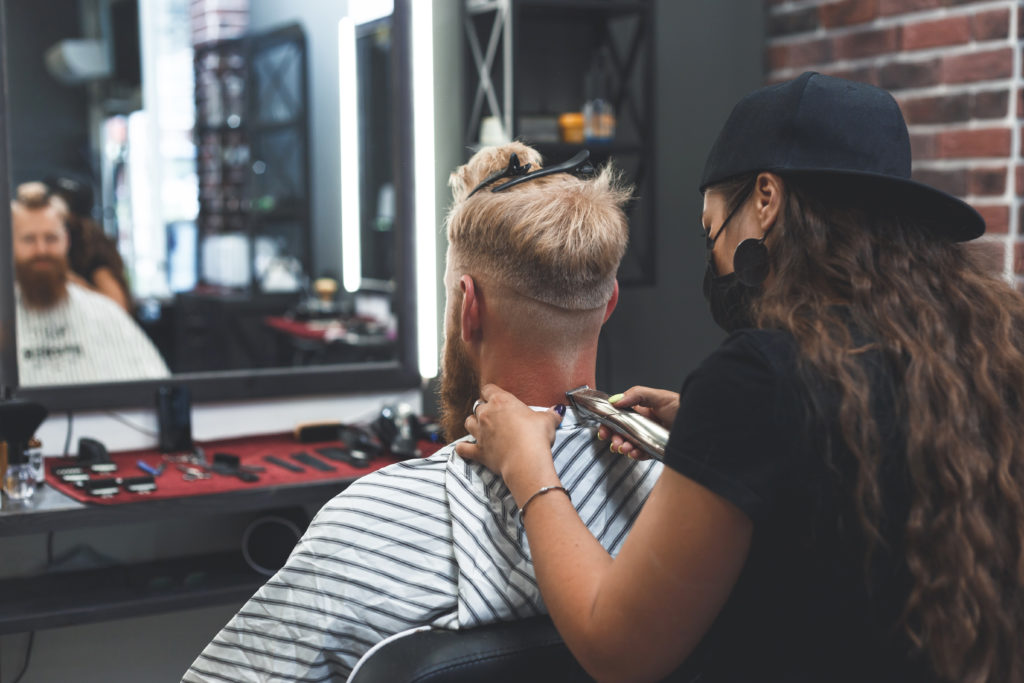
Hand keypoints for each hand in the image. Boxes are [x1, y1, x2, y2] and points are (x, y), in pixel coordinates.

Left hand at [455, 383, 563, 500]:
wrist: (526, 460)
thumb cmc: (536, 436)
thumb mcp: (547, 421)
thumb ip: (550, 414)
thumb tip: (557, 412)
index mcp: (501, 401)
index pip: (488, 389)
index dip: (492, 393)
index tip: (497, 397)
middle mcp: (486, 414)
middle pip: (478, 405)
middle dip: (485, 409)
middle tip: (495, 416)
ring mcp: (480, 433)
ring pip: (468, 422)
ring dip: (473, 424)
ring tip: (480, 428)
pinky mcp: (478, 451)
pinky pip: (463, 448)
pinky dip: (462, 449)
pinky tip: (463, 449)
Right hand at [598, 386, 678, 459]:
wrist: (702, 424)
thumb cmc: (683, 407)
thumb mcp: (659, 396)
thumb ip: (637, 395)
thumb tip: (615, 401)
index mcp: (641, 410)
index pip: (619, 416)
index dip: (609, 423)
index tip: (604, 429)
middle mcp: (643, 425)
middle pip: (621, 432)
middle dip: (614, 437)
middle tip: (614, 441)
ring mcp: (649, 438)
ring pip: (629, 444)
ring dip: (623, 447)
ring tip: (625, 447)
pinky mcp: (656, 450)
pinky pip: (642, 454)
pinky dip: (635, 455)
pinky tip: (635, 453)